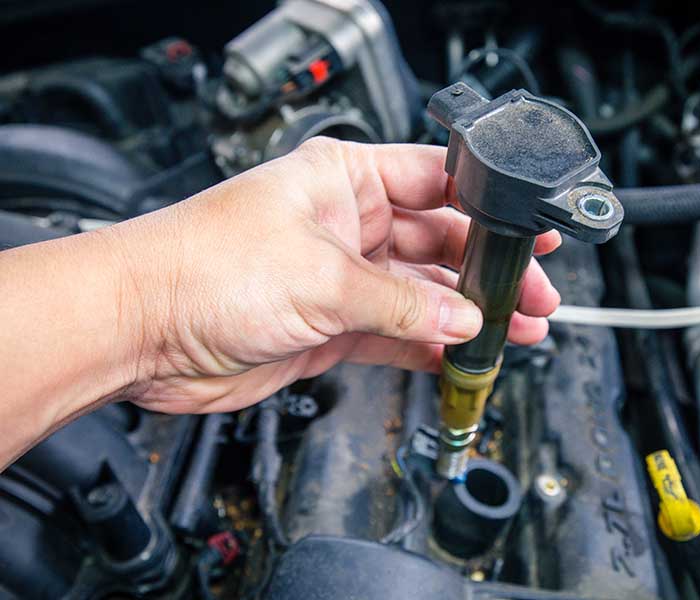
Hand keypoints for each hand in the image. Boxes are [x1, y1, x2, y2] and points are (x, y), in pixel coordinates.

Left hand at [114, 139, 561, 413]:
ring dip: (464, 315)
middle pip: (437, 243)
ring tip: (513, 331)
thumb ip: (402, 304)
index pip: (435, 181)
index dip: (486, 208)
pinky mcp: (328, 325)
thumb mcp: (323, 276)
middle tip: (531, 295)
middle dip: (485, 271)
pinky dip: (428, 347)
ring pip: (420, 295)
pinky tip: (461, 354)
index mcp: (343, 179)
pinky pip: (394, 335)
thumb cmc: (204, 268)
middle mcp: (345, 224)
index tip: (529, 232)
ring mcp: (338, 277)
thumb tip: (460, 318)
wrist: (141, 331)